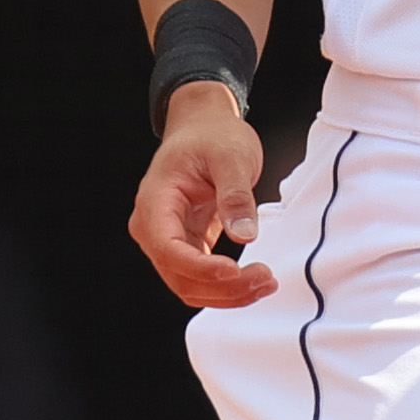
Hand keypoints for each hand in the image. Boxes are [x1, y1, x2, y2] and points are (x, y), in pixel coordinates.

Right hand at [128, 85, 275, 308]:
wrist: (204, 126)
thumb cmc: (212, 135)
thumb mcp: (230, 156)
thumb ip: (235, 195)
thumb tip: (245, 235)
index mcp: (155, 203)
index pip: (168, 248)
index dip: (199, 267)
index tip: (234, 271)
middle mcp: (153, 226)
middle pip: (179, 275)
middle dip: (221, 287)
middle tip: (265, 279)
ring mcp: (168, 238)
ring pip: (189, 284)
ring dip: (226, 293)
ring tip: (266, 283)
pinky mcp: (187, 242)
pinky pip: (201, 275)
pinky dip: (227, 284)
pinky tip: (255, 280)